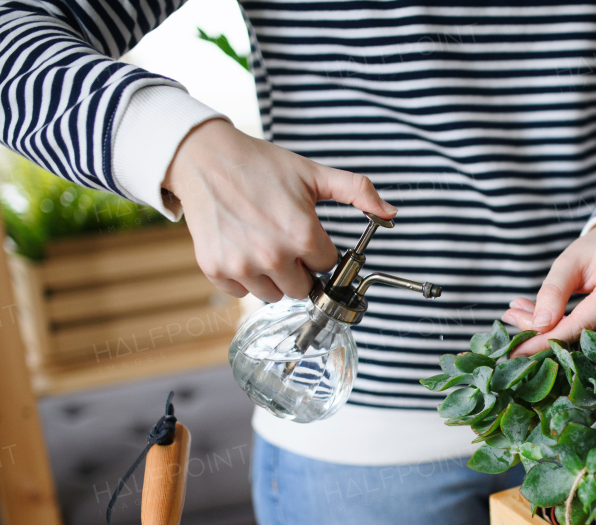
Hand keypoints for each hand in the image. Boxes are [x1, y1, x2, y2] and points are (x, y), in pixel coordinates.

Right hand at [164, 119, 396, 301]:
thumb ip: (357, 192)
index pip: (327, 265)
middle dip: (298, 267)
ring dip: (272, 276)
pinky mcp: (216, 270)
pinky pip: (241, 293)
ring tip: (261, 243)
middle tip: (282, 238)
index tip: (303, 232)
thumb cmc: (261, 165)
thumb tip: (390, 213)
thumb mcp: (314, 174)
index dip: (317, 248)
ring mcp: (242, 265)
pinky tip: (239, 248)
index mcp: (302, 234)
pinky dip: (243, 277)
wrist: (205, 159)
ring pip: (273, 295)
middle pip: (302, 288)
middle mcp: (273, 255)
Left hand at [503, 221, 595, 355]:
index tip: (516, 350)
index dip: (547, 340)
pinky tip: (554, 321)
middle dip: (545, 334)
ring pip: (589, 343)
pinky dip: (573, 335)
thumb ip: (552, 291)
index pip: (581, 325)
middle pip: (583, 337)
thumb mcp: (571, 260)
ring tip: (529, 313)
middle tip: (514, 317)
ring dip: (557, 334)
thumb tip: (537, 326)